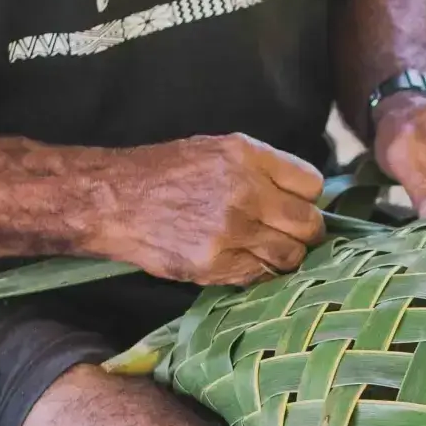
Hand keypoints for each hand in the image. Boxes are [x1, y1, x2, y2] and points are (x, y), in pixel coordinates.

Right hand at [93, 133, 324, 284]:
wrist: (115, 201)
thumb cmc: (166, 173)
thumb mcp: (217, 150)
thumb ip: (262, 168)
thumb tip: (303, 197)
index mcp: (246, 156)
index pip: (311, 185)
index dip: (306, 198)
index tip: (295, 205)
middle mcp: (244, 191)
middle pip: (309, 225)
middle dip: (304, 232)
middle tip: (288, 234)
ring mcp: (231, 231)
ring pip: (290, 256)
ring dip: (284, 256)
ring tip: (262, 249)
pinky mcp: (215, 264)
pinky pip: (259, 276)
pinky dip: (257, 271)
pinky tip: (241, 259)